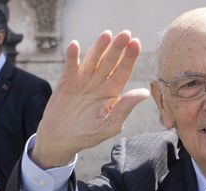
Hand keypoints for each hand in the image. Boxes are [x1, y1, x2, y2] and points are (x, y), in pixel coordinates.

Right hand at [31, 30, 149, 168]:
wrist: (61, 140)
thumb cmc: (88, 135)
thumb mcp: (110, 125)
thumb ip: (125, 108)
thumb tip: (144, 93)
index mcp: (113, 92)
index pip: (123, 71)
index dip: (130, 58)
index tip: (136, 44)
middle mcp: (100, 83)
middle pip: (110, 61)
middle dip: (118, 48)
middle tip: (125, 34)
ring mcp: (83, 80)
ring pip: (92, 60)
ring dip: (99, 47)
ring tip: (106, 35)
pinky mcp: (66, 82)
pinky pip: (70, 66)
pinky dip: (72, 56)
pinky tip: (75, 45)